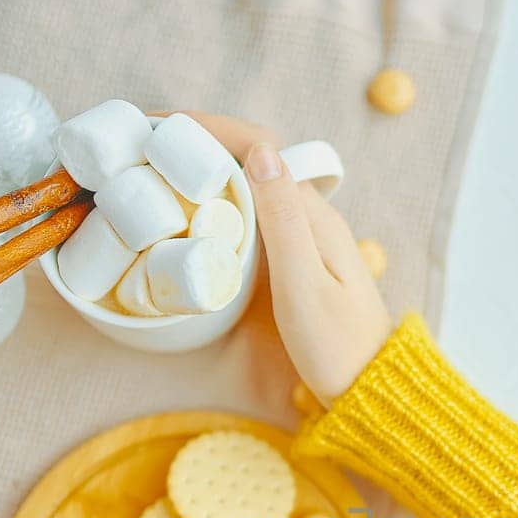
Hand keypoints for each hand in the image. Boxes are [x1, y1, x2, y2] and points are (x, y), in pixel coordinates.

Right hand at [174, 113, 391, 405]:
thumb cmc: (337, 347)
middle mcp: (313, 217)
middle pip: (254, 160)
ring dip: (210, 170)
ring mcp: (308, 238)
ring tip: (161, 167)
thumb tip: (260, 152)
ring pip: (253, 187)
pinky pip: (257, 215)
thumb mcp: (303, 283)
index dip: (209, 130)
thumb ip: (282, 218)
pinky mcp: (301, 260)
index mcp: (313, 215)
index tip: (159, 127)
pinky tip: (199, 213)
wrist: (370, 391)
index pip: (258, 148)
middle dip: (203, 144)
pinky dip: (224, 203)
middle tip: (147, 143)